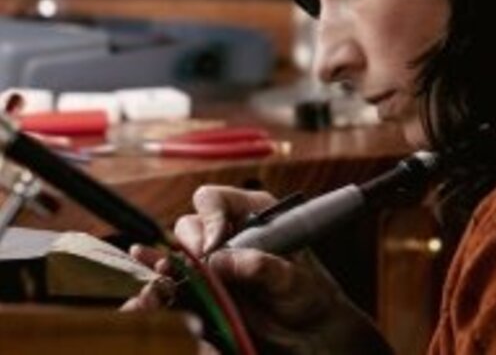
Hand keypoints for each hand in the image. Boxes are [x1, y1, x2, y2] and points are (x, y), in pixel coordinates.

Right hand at [126, 185, 392, 354]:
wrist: (309, 334)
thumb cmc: (309, 296)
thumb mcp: (294, 280)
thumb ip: (262, 266)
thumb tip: (220, 260)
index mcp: (254, 214)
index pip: (214, 200)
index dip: (209, 218)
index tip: (213, 246)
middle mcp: (228, 234)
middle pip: (189, 227)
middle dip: (189, 247)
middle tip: (200, 272)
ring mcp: (213, 263)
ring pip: (174, 257)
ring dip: (165, 270)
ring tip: (161, 286)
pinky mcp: (204, 291)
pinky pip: (174, 286)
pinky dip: (161, 292)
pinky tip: (149, 299)